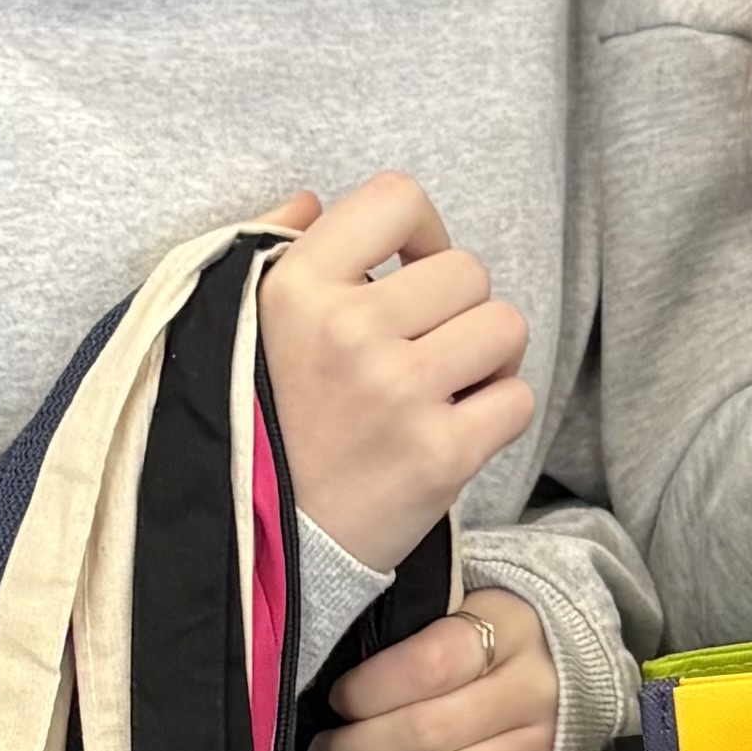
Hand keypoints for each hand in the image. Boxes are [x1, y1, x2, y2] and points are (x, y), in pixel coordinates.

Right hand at [254, 176, 537, 572]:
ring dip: (487, 357)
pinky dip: (497, 414)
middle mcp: (348, 332)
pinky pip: (517, 399)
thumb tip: (313, 202)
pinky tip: (454, 430)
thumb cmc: (257, 429)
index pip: (396, 200)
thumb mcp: (234, 325)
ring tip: (446, 388)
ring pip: (505, 327)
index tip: (408, 271)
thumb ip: (270, 251)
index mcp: (296, 289)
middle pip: (468, 271)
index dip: (420, 232)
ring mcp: (398, 395)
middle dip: (457, 309)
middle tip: (423, 350)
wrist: (259, 550)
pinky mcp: (440, 456)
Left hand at [314, 588, 561, 750]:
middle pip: (431, 733)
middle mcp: (534, 688)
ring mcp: (545, 746)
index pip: (429, 664)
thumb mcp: (454, 604)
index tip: (337, 701)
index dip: (370, 690)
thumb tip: (336, 665)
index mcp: (508, 626)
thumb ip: (405, 625)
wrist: (564, 669)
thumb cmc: (483, 637)